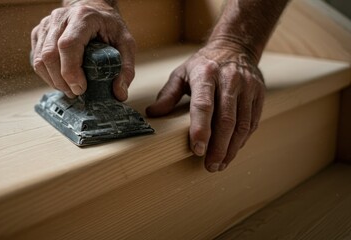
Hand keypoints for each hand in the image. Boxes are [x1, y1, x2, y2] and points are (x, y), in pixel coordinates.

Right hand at [31, 0, 135, 100]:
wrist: (93, 9)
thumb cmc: (109, 26)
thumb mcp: (126, 43)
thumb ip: (126, 68)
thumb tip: (120, 94)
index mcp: (83, 17)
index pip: (68, 45)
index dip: (70, 71)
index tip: (80, 88)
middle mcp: (60, 18)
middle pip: (50, 55)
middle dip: (61, 81)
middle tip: (76, 93)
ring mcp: (46, 25)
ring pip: (39, 60)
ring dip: (53, 81)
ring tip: (69, 89)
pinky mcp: (39, 33)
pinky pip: (36, 59)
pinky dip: (47, 75)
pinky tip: (61, 80)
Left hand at [146, 41, 264, 171]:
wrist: (236, 47)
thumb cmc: (204, 64)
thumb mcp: (182, 73)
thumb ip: (167, 94)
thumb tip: (152, 113)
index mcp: (206, 74)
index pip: (204, 105)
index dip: (201, 129)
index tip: (197, 150)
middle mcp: (229, 80)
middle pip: (226, 120)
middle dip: (218, 147)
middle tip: (210, 166)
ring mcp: (248, 87)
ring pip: (242, 124)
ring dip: (231, 148)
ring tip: (220, 164)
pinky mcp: (259, 95)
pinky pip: (252, 122)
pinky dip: (242, 140)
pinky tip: (232, 151)